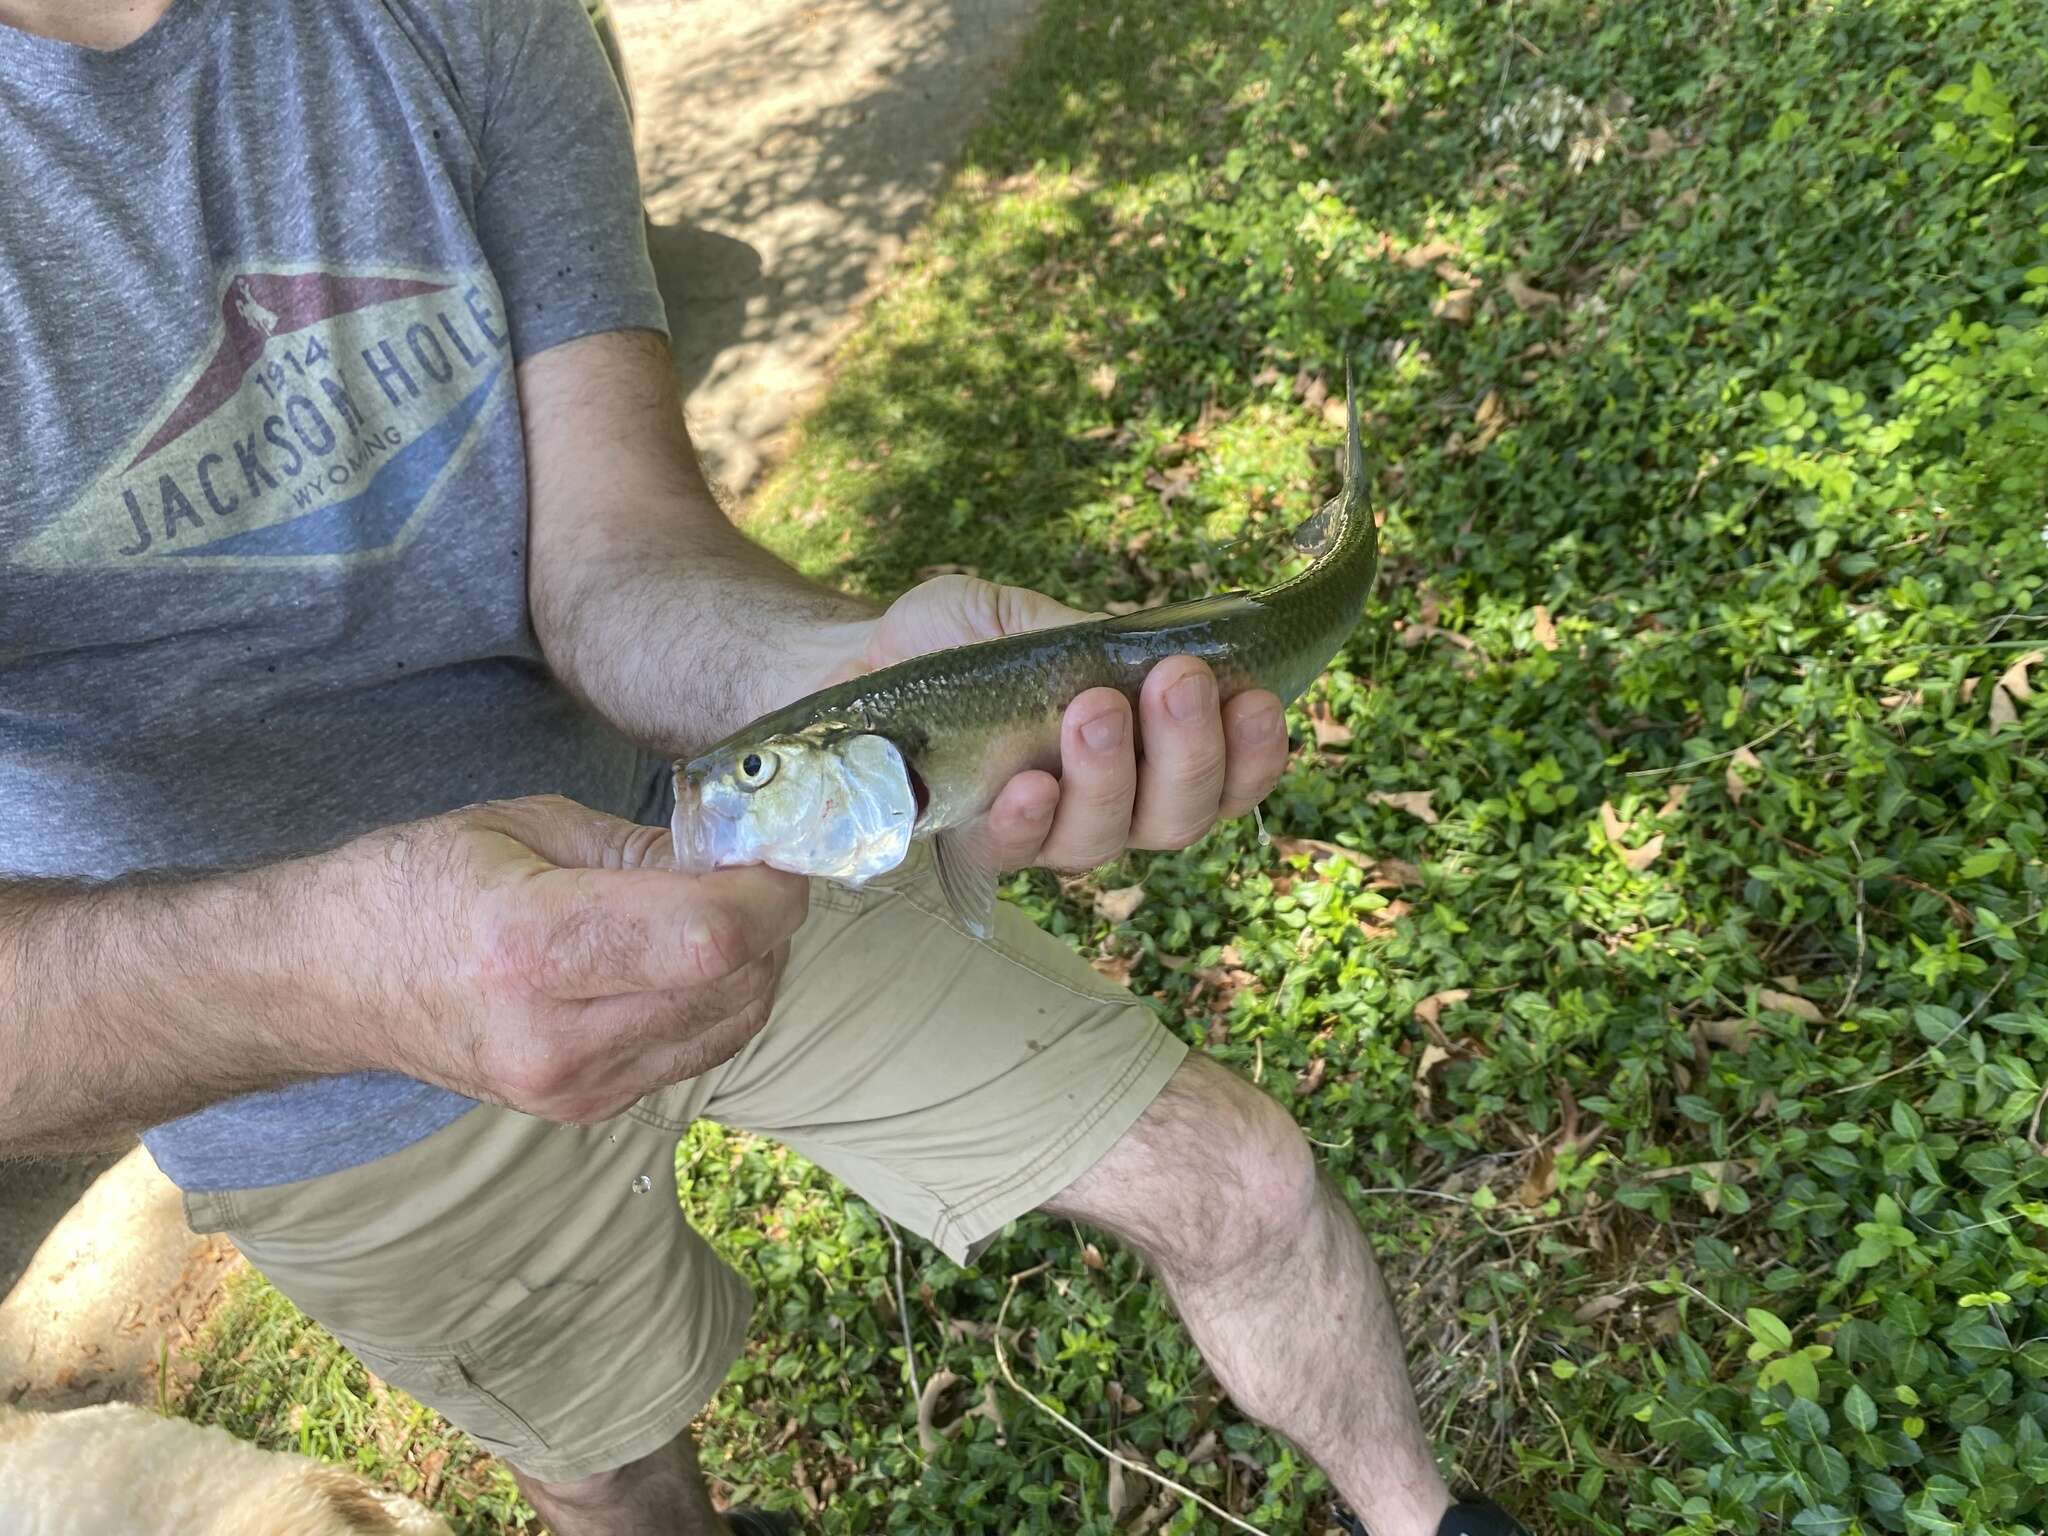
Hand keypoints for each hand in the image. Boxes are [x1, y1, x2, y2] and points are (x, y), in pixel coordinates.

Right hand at [325, 795, 808, 1121]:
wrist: (327, 980)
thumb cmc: (416, 884)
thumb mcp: (527, 826)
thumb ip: (645, 847)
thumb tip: (740, 855)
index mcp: (532, 946)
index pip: (709, 936)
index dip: (770, 892)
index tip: (779, 851)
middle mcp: (555, 1035)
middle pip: (735, 985)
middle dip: (771, 921)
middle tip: (754, 870)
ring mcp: (570, 1087)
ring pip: (732, 1024)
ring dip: (755, 963)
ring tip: (720, 908)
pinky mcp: (582, 1110)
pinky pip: (697, 1052)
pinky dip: (719, 1000)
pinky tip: (687, 957)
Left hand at [856, 575, 1289, 871]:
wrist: (858, 656)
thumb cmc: (958, 640)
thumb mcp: (1033, 618)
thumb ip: (1094, 639)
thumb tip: (1162, 649)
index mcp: (1144, 751)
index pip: (1226, 776)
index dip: (1255, 753)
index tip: (1256, 697)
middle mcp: (1107, 804)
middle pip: (1180, 818)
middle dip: (1191, 752)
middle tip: (1179, 682)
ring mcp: (1043, 832)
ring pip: (1108, 839)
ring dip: (1113, 775)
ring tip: (1095, 709)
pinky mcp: (971, 845)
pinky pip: (1014, 852)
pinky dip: (1028, 818)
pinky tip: (1027, 784)